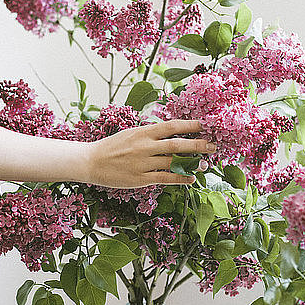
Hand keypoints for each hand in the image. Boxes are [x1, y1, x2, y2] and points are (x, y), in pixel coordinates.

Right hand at [87, 119, 215, 187]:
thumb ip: (150, 133)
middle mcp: (145, 146)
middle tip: (213, 145)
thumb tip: (171, 131)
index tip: (205, 125)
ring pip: (173, 163)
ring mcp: (143, 163)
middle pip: (177, 144)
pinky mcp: (140, 179)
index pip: (172, 126)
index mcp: (143, 132)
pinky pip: (165, 178)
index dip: (190, 125)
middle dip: (198, 145)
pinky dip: (180, 178)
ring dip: (192, 163)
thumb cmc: (112, 146)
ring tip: (206, 164)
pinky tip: (191, 178)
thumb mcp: (131, 133)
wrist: (90, 161)